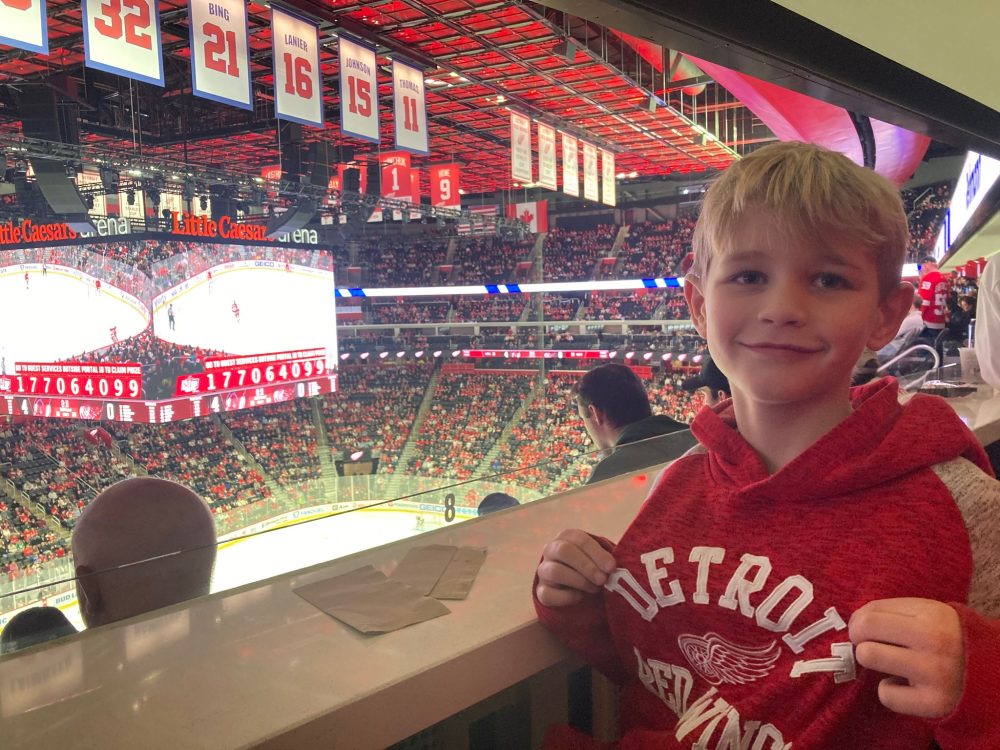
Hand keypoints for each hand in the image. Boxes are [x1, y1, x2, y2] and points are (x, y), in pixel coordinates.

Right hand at [535, 529, 616, 607]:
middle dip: (586, 566)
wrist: (575, 585)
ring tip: (595, 588)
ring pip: (555, 571)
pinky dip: (567, 597)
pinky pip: (549, 594)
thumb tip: (613, 567)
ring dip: (579, 581)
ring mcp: (544, 570)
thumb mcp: (598, 558)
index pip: (579, 539)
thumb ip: (605, 561)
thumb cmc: (592, 567)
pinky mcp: (542, 591)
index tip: (611, 567)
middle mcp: (551, 550)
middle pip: (564, 551)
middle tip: (603, 579)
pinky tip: (580, 597)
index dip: (596, 553)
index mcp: (566, 537)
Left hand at [849, 597, 964, 718]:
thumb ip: (889, 611)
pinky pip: (886, 695)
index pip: (870, 612)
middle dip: (859, 638)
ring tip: (889, 663)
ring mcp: (936, 672)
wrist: (983, 675)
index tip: (865, 630)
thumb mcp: (924, 615)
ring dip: (872, 661)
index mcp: (932, 614)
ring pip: (869, 656)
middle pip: (865, 629)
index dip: (858, 622)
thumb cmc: (941, 640)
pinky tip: (905, 686)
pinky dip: (891, 692)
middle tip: (870, 645)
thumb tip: (853, 621)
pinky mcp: (934, 702)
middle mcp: (936, 640)